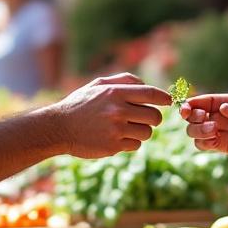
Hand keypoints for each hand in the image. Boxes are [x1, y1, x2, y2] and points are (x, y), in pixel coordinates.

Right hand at [51, 73, 170, 157]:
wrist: (58, 127)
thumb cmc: (80, 104)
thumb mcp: (98, 84)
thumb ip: (123, 80)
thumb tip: (146, 84)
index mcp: (115, 92)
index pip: (151, 94)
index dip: (165, 99)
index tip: (169, 102)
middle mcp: (118, 110)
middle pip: (154, 116)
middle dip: (153, 118)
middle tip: (144, 119)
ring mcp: (116, 129)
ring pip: (147, 133)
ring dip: (141, 132)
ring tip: (126, 128)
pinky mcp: (113, 146)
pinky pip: (136, 145)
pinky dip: (131, 143)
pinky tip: (117, 138)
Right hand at [180, 94, 227, 156]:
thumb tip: (223, 109)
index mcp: (222, 102)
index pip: (200, 102)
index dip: (189, 104)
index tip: (186, 109)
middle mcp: (216, 116)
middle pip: (192, 117)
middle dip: (193, 118)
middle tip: (205, 119)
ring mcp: (217, 131)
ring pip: (194, 132)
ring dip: (198, 131)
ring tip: (214, 130)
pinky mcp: (221, 145)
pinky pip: (203, 145)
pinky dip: (203, 143)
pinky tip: (214, 140)